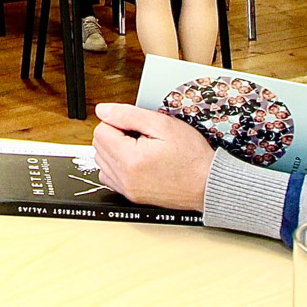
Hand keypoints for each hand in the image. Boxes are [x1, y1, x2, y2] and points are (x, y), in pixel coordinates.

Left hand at [91, 103, 213, 210]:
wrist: (207, 184)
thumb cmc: (192, 157)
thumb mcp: (163, 125)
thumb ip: (128, 115)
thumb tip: (103, 110)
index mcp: (130, 159)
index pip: (101, 131)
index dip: (118, 122)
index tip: (137, 126)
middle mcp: (124, 178)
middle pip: (99, 146)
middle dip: (116, 135)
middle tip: (141, 136)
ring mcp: (127, 189)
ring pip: (102, 161)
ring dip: (115, 150)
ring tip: (141, 148)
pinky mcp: (131, 195)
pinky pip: (109, 176)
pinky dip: (117, 166)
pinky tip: (136, 161)